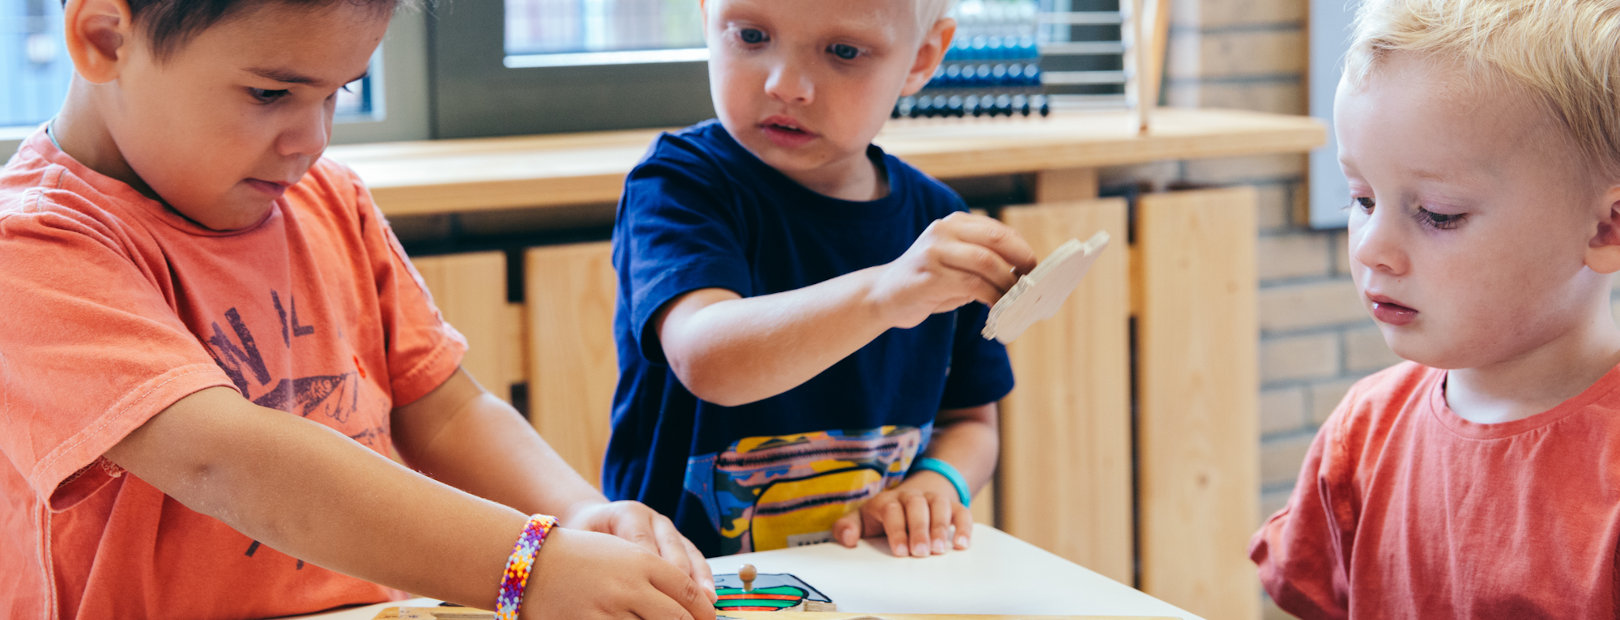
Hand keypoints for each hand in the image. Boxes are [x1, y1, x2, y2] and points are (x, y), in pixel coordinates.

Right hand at [521, 528, 715, 619]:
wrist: (531, 562)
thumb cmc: (582, 557)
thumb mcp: (624, 555)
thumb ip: (658, 576)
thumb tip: (694, 603)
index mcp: (642, 562)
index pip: (687, 591)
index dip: (704, 611)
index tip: (710, 619)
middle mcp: (629, 586)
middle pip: (677, 617)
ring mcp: (609, 609)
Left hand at [559, 500, 715, 594]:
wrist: (595, 520)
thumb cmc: (586, 536)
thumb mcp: (583, 542)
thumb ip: (596, 558)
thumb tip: (608, 583)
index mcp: (629, 513)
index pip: (642, 544)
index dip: (650, 569)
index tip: (651, 594)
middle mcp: (655, 519)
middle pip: (671, 549)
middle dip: (679, 578)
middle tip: (681, 603)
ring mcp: (671, 530)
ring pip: (689, 553)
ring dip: (698, 579)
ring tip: (705, 600)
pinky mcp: (681, 542)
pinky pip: (696, 559)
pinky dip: (703, 578)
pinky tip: (709, 596)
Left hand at [829, 472, 973, 556]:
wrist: (911, 497)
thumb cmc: (883, 518)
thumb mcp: (863, 520)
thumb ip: (847, 528)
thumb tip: (847, 539)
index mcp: (887, 501)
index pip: (892, 511)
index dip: (896, 530)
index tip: (900, 552)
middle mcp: (911, 497)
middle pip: (916, 506)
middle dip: (919, 530)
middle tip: (921, 552)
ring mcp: (933, 499)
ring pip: (939, 505)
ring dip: (940, 527)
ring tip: (940, 550)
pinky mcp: (952, 505)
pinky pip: (961, 511)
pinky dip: (964, 527)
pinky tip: (962, 545)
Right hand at [869, 212, 1036, 328]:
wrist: (884, 296)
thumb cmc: (929, 283)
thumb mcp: (957, 265)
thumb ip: (984, 263)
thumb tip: (1024, 274)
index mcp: (954, 224)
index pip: (999, 231)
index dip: (1022, 249)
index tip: (1034, 270)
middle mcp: (944, 231)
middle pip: (996, 239)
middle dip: (1021, 260)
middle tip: (1032, 283)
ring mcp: (935, 252)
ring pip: (986, 262)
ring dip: (1007, 284)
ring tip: (1016, 300)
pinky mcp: (930, 276)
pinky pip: (972, 285)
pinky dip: (991, 298)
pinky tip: (996, 308)